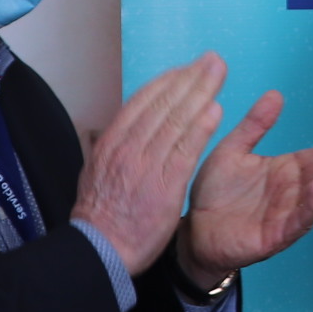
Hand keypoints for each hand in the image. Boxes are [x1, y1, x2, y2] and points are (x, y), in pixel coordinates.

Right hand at [69, 55, 228, 273]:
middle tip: (212, 61)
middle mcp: (129, 148)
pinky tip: (216, 111)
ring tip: (218, 75)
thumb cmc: (99, 217)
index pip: (143, 102)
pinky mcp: (165, 186)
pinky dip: (201, 128)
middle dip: (191, 79)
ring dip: (201, 93)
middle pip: (164, 104)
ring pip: (177, 121)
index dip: (169, 82)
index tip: (187, 69)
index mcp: (112, 142)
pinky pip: (186, 151)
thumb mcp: (93, 173)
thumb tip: (107, 132)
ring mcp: (147, 166)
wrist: (100, 251)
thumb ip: (106, 149)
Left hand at [175, 91, 312, 285]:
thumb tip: (275, 94)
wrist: (193, 230)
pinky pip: (299, 221)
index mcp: (288, 170)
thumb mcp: (233, 150)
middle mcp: (294, 192)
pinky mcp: (276, 236)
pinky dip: (311, 207)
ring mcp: (288, 214)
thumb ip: (254, 125)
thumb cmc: (215, 192)